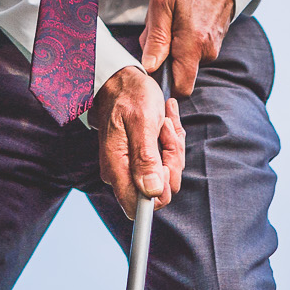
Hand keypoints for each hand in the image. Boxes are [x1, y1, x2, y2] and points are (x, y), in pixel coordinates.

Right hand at [95, 65, 185, 217]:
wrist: (123, 81)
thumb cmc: (130, 96)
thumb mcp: (143, 121)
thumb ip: (146, 157)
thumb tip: (151, 192)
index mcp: (117, 167)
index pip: (137, 208)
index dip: (159, 192)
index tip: (164, 163)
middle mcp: (122, 173)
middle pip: (160, 190)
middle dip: (171, 159)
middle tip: (164, 130)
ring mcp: (132, 167)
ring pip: (167, 175)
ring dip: (172, 147)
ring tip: (163, 122)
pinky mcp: (141, 161)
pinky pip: (166, 163)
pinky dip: (171, 143)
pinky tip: (164, 124)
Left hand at [139, 0, 234, 96]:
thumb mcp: (161, 3)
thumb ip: (156, 38)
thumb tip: (150, 67)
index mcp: (193, 45)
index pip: (181, 87)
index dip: (164, 83)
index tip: (153, 66)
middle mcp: (207, 52)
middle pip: (180, 73)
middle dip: (165, 60)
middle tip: (159, 31)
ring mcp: (213, 47)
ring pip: (185, 61)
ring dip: (173, 47)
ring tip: (171, 20)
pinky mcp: (215, 42)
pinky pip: (194, 51)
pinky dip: (183, 41)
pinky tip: (181, 20)